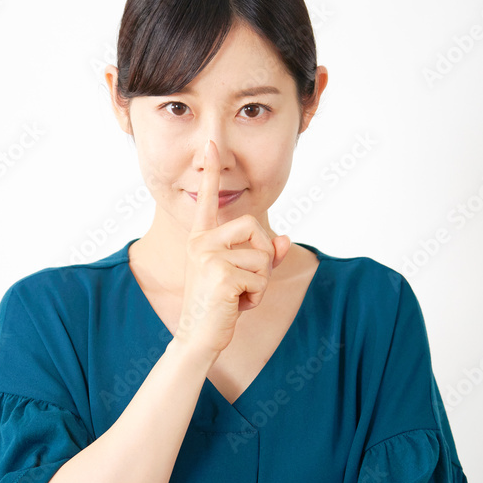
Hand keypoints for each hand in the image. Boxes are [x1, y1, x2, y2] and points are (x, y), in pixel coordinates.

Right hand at [175, 138, 290, 356]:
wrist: (198, 337)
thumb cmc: (219, 307)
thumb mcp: (244, 277)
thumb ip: (264, 256)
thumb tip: (284, 239)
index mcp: (201, 238)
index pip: (207, 200)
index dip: (211, 173)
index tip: (211, 144)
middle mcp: (201, 242)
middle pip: (254, 227)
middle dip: (263, 257)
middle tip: (246, 282)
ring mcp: (209, 257)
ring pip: (262, 257)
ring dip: (260, 283)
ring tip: (237, 297)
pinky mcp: (222, 275)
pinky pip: (261, 278)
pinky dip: (256, 297)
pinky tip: (236, 306)